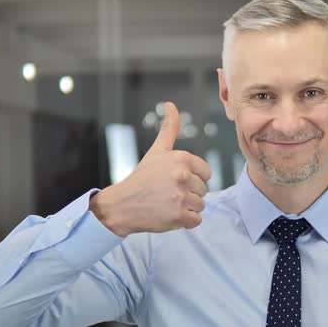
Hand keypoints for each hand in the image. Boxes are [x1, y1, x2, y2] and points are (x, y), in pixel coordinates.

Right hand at [90, 102, 211, 236]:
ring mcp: (181, 197)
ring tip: (168, 203)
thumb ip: (169, 129)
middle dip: (189, 193)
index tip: (175, 180)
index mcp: (181, 159)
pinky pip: (196, 220)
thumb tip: (171, 105)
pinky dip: (186, 221)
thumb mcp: (157, 151)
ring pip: (200, 205)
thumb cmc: (141, 178)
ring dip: (187, 208)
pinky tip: (170, 214)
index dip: (193, 178)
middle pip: (203, 190)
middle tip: (168, 193)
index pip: (206, 173)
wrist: (122, 205)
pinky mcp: (179, 217)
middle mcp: (182, 176)